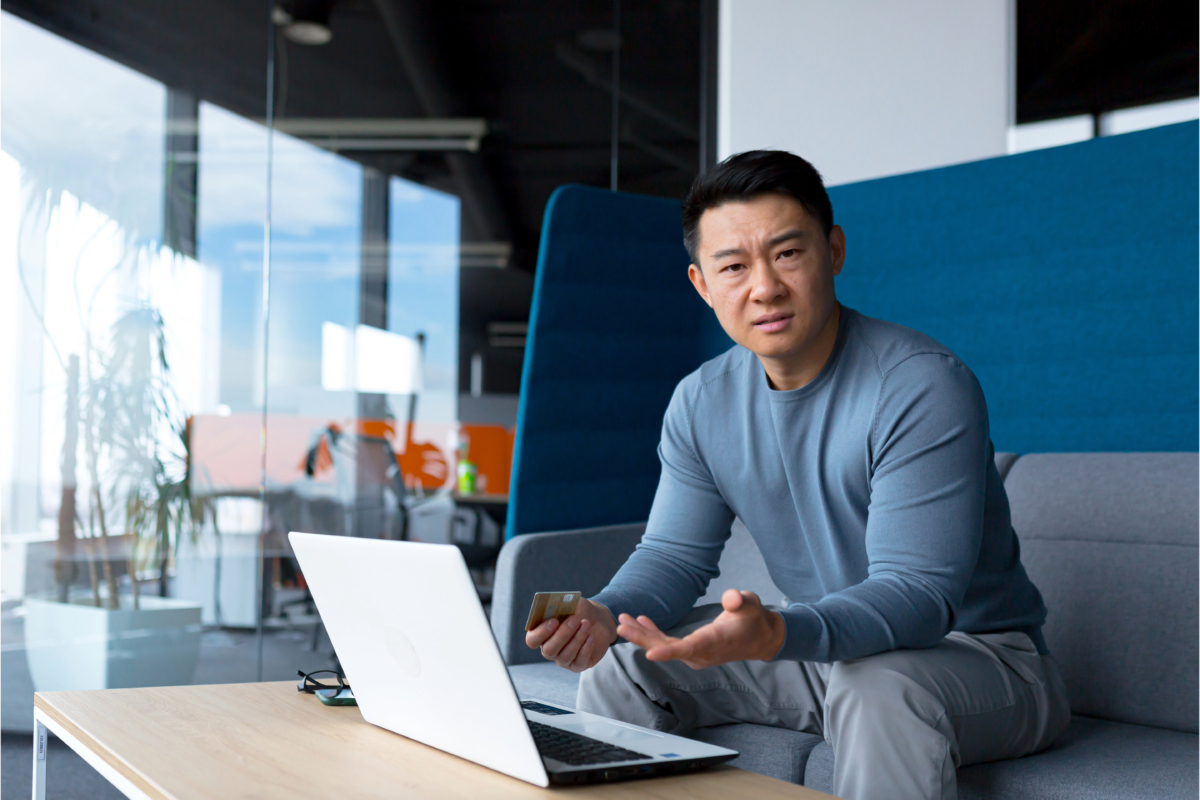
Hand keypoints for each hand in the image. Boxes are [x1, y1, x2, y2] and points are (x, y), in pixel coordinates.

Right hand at [525, 598, 618, 672]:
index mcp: (542, 633)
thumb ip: (563, 603)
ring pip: (565, 656)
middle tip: (574, 620)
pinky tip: (591, 637)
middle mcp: (549, 648)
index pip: (532, 640)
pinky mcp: (578, 665)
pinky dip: (585, 649)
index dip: (541, 633)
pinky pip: (579, 662)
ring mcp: (563, 659)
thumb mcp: (572, 602)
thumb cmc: (580, 611)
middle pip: (549, 650)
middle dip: (562, 635)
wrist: (598, 620)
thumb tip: (561, 604)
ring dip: (577, 639)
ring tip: (586, 624)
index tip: (553, 621)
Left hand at [616, 589, 784, 669]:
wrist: (759, 638)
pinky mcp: (692, 650)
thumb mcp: (750, 604)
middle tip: (621, 625)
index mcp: (716, 640)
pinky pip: (669, 644)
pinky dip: (654, 633)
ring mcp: (696, 654)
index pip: (690, 648)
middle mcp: (703, 652)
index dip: (669, 652)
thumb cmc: (753, 618)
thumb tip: (731, 598)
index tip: (649, 654)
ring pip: (665, 647)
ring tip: (623, 620)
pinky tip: (642, 621)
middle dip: (643, 638)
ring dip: (643, 635)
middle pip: (669, 648)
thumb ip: (739, 601)